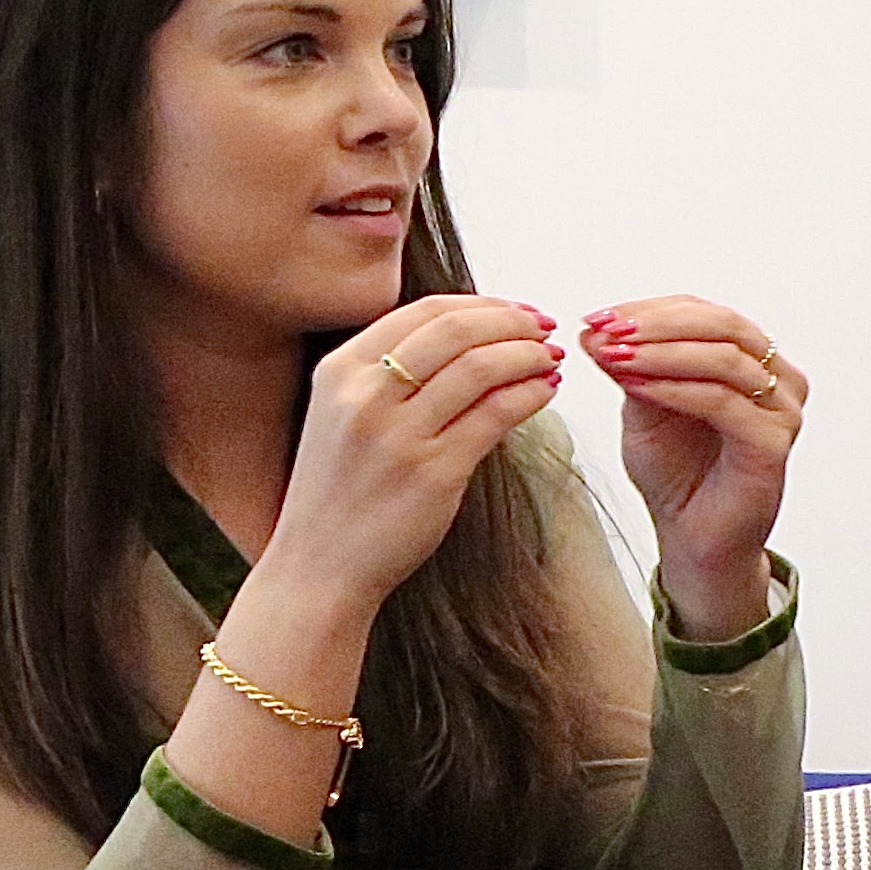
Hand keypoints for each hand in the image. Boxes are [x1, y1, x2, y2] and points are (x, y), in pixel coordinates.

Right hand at [263, 296, 558, 614]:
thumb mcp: (343, 416)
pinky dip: (531, 394)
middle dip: (512, 322)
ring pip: (481, 367)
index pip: (422, 311)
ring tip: (550, 358)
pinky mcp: (434, 473)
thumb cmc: (342, 491)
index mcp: (340, 371)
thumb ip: (388, 375)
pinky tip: (545, 391)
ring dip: (528, 354)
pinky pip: (496, 415)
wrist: (320, 565)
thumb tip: (469, 336)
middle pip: (456, 329)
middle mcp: (365, 395)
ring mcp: (399, 434)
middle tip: (544, 328)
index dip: (481, 304)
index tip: (516, 310)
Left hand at [577, 294, 804, 634]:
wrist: (693, 537)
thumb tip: (597, 330)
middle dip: (656, 325)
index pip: (706, 313)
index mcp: (753, 360)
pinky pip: (721, 401)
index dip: (651, 310)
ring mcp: (782, 410)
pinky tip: (635, 385)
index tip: (598, 317)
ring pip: (724, 358)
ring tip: (613, 355)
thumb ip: (632, 367)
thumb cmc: (677, 473)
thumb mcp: (644, 406)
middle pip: (723, 325)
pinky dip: (674, 387)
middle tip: (606, 330)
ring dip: (661, 352)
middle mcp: (778, 379)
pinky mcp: (773, 443)